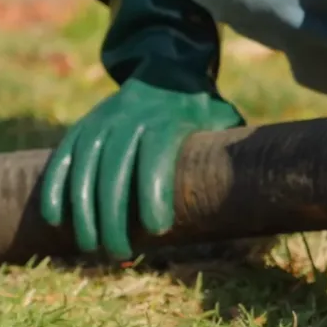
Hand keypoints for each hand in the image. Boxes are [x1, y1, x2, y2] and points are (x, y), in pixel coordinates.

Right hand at [39, 0, 242, 258]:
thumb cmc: (201, 111)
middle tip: (119, 254)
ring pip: (84, 169)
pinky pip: (64, 160)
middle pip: (114, 171)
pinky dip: (56, 189)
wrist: (164, 72)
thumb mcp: (222, 121)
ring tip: (91, 248)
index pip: (155, 159)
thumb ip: (232, 149)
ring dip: (84, 212)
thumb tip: (270, 186)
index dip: (153, 193)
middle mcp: (129, 120)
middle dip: (113, 216)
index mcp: (166, 121)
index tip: (156, 229)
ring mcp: (101, 123)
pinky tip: (57, 220)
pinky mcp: (82, 129)